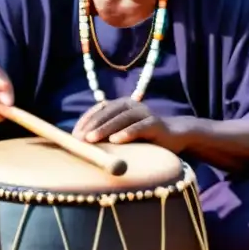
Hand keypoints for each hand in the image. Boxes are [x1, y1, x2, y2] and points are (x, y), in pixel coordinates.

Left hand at [72, 98, 186, 150]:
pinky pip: (140, 127)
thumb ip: (106, 135)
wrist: (175, 137)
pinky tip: (116, 140)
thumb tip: (81, 143)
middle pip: (108, 113)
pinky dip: (127, 133)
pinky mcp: (156, 123)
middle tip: (79, 138)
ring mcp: (144, 113)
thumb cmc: (143, 139)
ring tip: (92, 139)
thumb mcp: (122, 135)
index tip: (73, 134)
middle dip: (92, 125)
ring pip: (122, 118)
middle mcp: (131, 105)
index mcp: (121, 105)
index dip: (85, 121)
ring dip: (105, 129)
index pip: (99, 110)